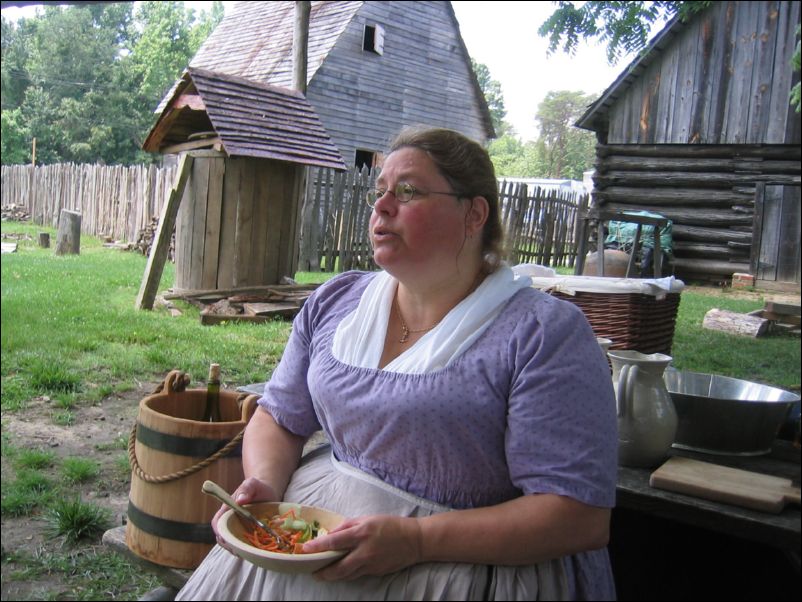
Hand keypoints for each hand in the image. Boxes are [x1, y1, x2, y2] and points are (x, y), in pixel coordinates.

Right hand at [211, 477, 277, 548]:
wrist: (267, 493)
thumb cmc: (258, 488)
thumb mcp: (253, 484)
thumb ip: (247, 489)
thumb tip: (240, 500)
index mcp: (227, 509)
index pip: (217, 522)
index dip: (219, 532)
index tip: (226, 539)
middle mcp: (229, 520)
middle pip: (222, 536)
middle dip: (228, 545)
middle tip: (239, 550)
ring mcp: (237, 528)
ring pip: (231, 542)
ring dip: (237, 549)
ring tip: (247, 552)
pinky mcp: (245, 533)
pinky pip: (242, 543)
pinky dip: (245, 548)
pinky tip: (252, 550)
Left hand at [302, 515, 422, 579]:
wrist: (414, 540)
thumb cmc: (390, 525)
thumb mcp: (368, 518)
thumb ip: (348, 525)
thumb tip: (331, 533)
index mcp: (361, 533)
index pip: (334, 542)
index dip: (317, 547)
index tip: (305, 549)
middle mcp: (364, 551)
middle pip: (337, 567)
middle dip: (322, 571)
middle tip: (311, 571)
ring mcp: (370, 564)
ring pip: (346, 575)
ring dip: (332, 575)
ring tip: (322, 573)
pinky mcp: (375, 572)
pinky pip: (356, 574)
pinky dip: (346, 573)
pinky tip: (341, 571)